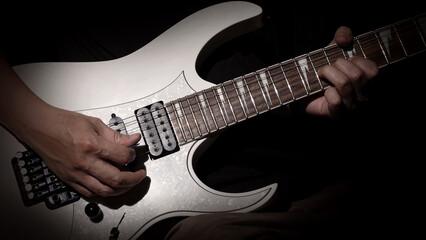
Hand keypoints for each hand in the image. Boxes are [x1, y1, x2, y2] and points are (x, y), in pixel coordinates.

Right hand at [20, 106, 145, 197]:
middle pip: (116, 179)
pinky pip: (90, 193)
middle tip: (140, 174)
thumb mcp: (93, 123)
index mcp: (91, 145)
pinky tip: (110, 187)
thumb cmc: (62, 123)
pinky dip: (104, 193)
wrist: (39, 127)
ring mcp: (76, 174)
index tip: (135, 154)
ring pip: (105, 191)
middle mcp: (84, 162)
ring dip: (121, 189)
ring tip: (129, 182)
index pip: (122, 157)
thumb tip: (133, 140)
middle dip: (134, 179)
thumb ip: (115, 135)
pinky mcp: (69, 180)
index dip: (133, 156)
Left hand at [301, 26, 378, 116]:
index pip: (373, 70)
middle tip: (327, 68)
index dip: (355, 61)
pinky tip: (323, 92)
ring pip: (344, 84)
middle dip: (337, 65)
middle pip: (357, 76)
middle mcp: (364, 96)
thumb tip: (345, 40)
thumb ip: (343, 35)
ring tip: (321, 75)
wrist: (301, 88)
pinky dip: (326, 92)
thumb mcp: (333, 48)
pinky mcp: (338, 114)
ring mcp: (352, 107)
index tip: (342, 61)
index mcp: (368, 81)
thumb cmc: (322, 70)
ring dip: (328, 74)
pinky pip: (335, 99)